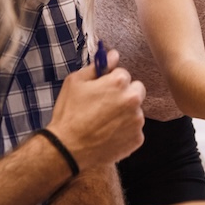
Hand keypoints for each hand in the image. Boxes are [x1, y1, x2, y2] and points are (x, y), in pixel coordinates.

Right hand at [47, 49, 144, 169]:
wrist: (67, 149)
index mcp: (119, 82)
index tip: (100, 91)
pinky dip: (125, 132)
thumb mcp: (75, 82)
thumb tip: (113, 55)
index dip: (110, 82)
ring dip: (125, 114)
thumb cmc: (68, 114)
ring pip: (136, 111)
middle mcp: (133, 99)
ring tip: (104, 123)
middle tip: (105, 105)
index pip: (123, 74)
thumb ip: (97, 66)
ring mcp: (137, 120)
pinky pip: (135, 130)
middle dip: (124, 94)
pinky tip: (108, 135)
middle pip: (136, 90)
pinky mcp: (137, 139)